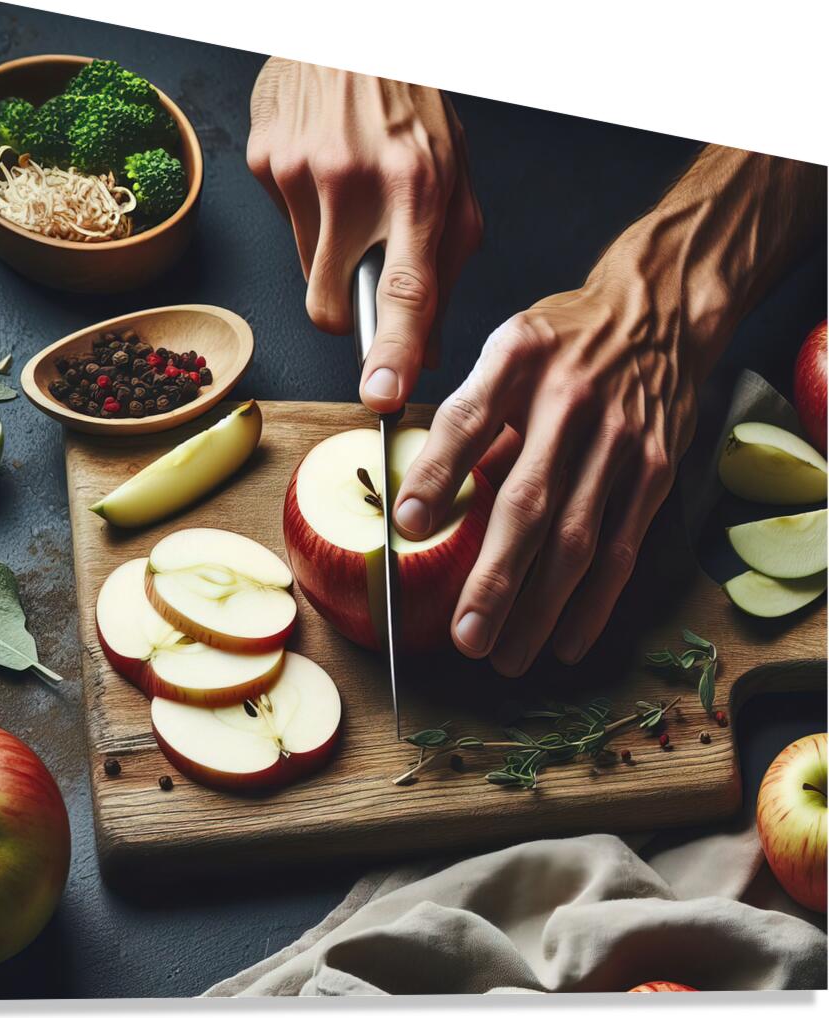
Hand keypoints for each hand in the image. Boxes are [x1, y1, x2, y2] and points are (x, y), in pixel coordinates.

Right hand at [247, 58, 481, 411]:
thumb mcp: (455, 180)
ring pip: (306, 271)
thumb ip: (448, 269)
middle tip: (362, 265)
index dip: (394, 349)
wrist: (352, 32)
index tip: (381, 394)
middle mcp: (354, 180)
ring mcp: (299, 170)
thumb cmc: (413, 106)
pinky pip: (284, 228)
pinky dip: (305, 215)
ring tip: (350, 194)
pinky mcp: (263, 161)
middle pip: (331, 304)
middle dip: (345, 310)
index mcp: (419, 185)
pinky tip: (323, 171)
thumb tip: (429, 351)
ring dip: (329, 253)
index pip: (407, 286)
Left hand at [392, 146, 824, 675]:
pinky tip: (566, 639)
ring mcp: (620, 438)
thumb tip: (424, 494)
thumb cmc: (563, 340)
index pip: (468, 420)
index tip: (407, 527)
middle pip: (529, 502)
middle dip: (494, 578)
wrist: (659, 312)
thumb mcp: (508, 350)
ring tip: (505, 655)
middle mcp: (570, 399)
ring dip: (540, 607)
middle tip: (464, 637)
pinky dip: (593, 601)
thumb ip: (472, 417)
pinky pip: (623, 547)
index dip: (437, 474)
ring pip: (578, 539)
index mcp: (518, 359)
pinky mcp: (655, 469)